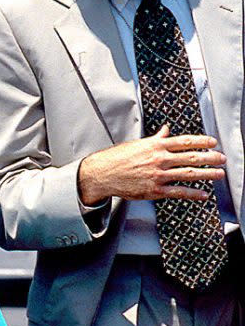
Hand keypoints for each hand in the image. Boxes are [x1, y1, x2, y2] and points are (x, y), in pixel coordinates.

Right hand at [79, 124, 225, 205]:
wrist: (102, 174)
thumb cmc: (117, 158)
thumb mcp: (137, 144)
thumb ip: (155, 139)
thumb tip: (165, 131)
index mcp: (155, 146)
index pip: (184, 141)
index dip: (201, 141)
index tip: (213, 142)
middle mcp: (158, 159)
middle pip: (190, 157)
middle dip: (209, 158)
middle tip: (221, 159)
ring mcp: (157, 175)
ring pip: (188, 174)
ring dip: (206, 174)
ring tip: (218, 174)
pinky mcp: (154, 190)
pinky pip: (178, 192)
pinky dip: (192, 193)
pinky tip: (202, 194)